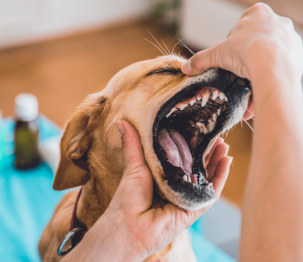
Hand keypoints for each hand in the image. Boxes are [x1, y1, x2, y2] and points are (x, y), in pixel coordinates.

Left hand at [102, 120, 231, 259]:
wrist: (129, 226)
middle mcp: (176, 188)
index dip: (191, 145)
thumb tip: (121, 122)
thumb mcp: (134, 165)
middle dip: (208, 152)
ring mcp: (186, 199)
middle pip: (197, 167)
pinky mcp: (195, 209)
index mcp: (162, 177)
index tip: (198, 129)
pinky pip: (212, 192)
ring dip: (217, 161)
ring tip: (224, 144)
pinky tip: (226, 161)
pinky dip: (221, 177)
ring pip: (207, 178)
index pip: (181, 158)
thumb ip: (132, 144)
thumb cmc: (128, 198)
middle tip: (216, 134)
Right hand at [181, 3, 302, 84]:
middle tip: (240, 68)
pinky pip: (284, 62)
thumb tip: (185, 67)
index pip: (242, 25)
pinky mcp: (300, 52)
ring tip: (253, 79)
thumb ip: (201, 59)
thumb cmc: (245, 52)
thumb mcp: (217, 54)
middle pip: (259, 38)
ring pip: (273, 50)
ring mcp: (291, 36)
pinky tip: (266, 82)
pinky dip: (275, 71)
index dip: (233, 41)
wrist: (273, 66)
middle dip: (250, 52)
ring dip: (263, 63)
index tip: (230, 55)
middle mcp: (278, 20)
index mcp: (258, 12)